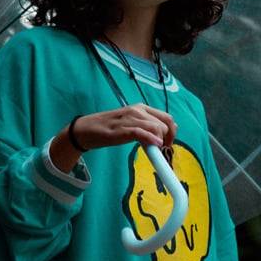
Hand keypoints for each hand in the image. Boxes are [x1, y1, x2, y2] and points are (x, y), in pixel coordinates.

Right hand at [50, 104, 176, 172]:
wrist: (87, 129)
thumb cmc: (110, 128)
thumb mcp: (131, 124)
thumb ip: (146, 126)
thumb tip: (163, 136)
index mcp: (141, 108)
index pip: (167, 117)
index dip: (172, 132)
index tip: (168, 144)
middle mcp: (138, 110)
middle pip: (164, 123)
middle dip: (168, 138)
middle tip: (162, 150)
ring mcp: (129, 119)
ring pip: (156, 127)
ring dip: (161, 141)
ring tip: (156, 151)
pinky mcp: (121, 129)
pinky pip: (141, 133)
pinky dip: (151, 139)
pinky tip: (154, 146)